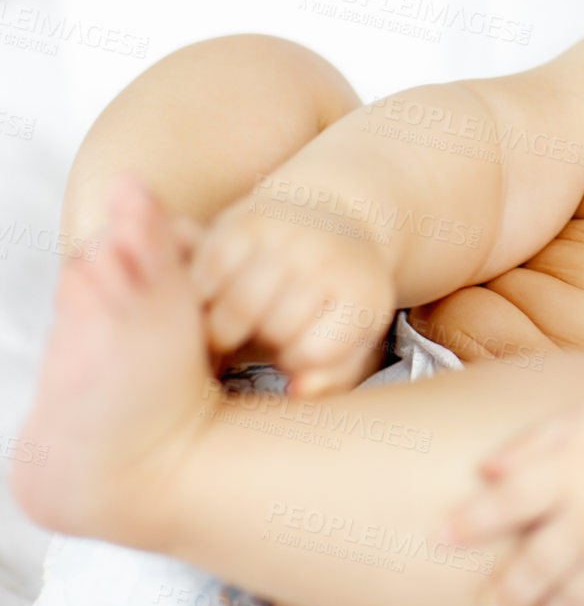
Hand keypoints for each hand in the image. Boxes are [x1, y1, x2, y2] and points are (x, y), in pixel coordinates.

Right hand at [189, 180, 396, 395]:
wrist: (336, 215)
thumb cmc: (340, 292)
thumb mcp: (354, 335)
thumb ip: (332, 376)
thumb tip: (296, 390)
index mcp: (360, 293)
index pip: (310, 352)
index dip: (294, 359)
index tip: (295, 344)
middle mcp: (324, 260)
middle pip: (272, 329)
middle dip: (260, 340)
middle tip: (258, 331)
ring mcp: (283, 237)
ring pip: (237, 307)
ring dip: (225, 325)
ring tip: (235, 320)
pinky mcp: (240, 221)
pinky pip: (206, 275)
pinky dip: (202, 294)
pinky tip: (216, 295)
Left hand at [440, 366, 583, 605]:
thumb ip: (536, 440)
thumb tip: (483, 470)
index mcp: (582, 467)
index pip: (512, 499)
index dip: (471, 520)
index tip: (438, 534)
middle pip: (535, 566)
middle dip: (504, 590)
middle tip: (488, 600)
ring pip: (568, 600)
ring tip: (535, 603)